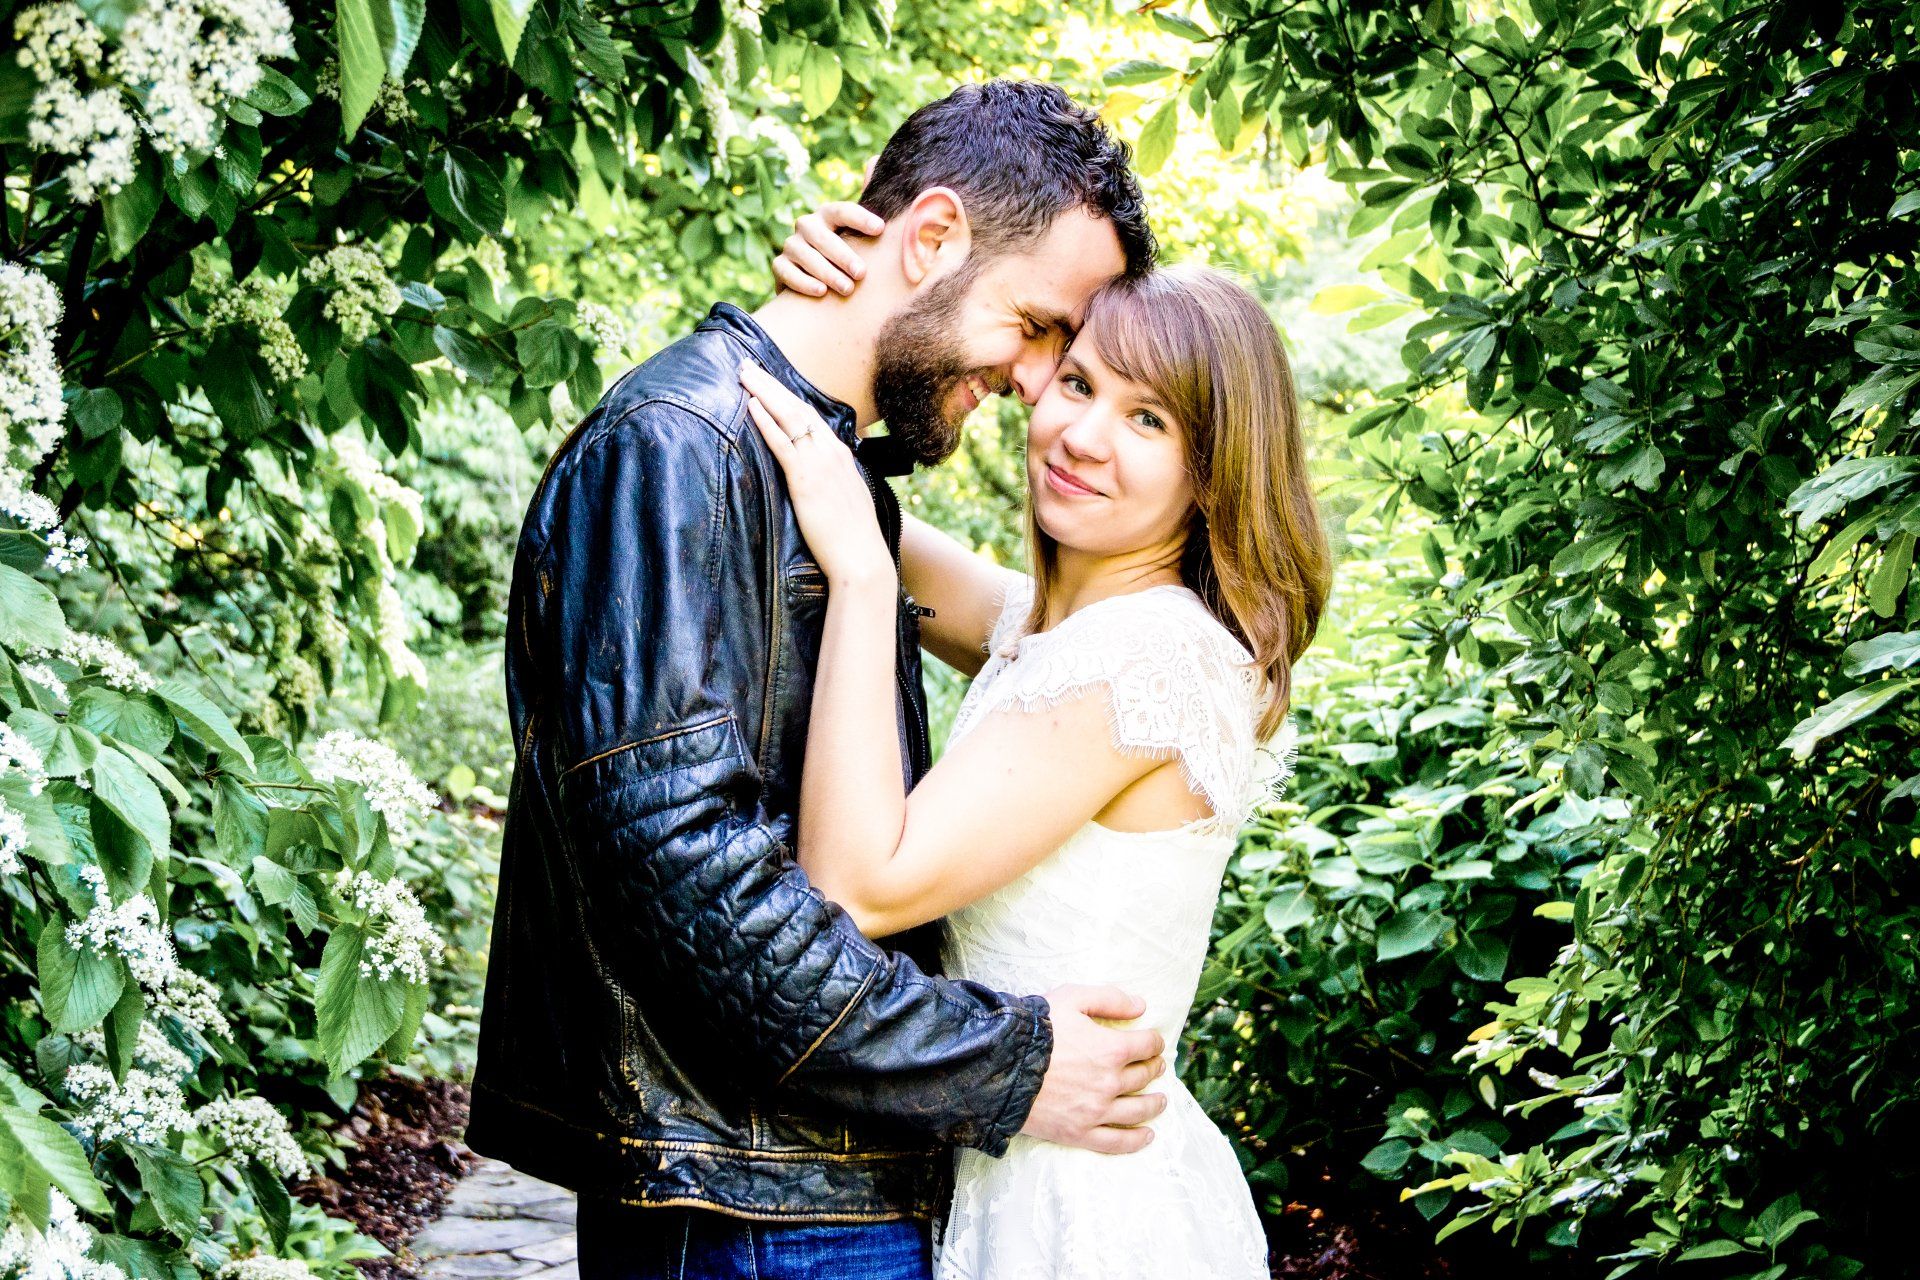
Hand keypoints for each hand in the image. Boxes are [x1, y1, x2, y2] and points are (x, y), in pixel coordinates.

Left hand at [740, 361, 894, 587]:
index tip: (769, 382)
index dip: (787, 397)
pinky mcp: (805, 479)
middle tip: (747, 365)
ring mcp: (819, 463)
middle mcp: (831, 452)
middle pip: (797, 407)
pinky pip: (782, 443)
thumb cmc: (853, 537)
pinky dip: (766, 421)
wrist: (861, 557)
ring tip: (743, 374)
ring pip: (789, 416)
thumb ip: (832, 481)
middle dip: (771, 384)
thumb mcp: (846, 498)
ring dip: (764, 392)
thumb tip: (820, 479)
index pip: (810, 416)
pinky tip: (751, 404)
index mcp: (841, 455)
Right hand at [773, 201, 884, 296]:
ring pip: (806, 255)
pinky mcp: (779, 265)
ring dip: (827, 272)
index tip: (880, 229)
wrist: (815, 281)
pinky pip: (788, 272)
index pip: (842, 211)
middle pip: (823, 237)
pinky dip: (804, 282)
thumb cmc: (845, 255)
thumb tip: (875, 161)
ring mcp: (791, 245)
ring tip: (847, 289)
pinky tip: (821, 292)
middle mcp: (806, 225)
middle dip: (843, 255)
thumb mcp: (857, 236)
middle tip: (861, 273)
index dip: (860, 218)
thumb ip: (869, 210)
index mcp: (827, 214)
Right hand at [1021, 985, 1168, 1154]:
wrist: (999, 1066)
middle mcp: (1110, 1082)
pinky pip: (1116, 1141)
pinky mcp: (1079, 1133)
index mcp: (1112, 1049)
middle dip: (1153, 1069)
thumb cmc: (1035, 1029)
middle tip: (1156, 1066)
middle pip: (1143, 1076)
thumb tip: (1141, 1006)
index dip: (1154, 1041)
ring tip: (1161, 1100)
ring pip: (1137, 1110)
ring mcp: (1096, 1111)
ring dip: (1154, 1104)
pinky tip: (1147, 1136)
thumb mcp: (1072, 998)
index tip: (1153, 1042)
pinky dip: (1136, 1140)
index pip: (1147, 1045)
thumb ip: (1109, 999)